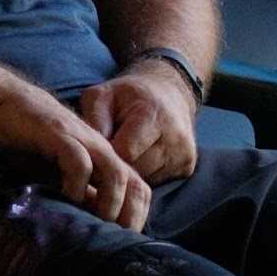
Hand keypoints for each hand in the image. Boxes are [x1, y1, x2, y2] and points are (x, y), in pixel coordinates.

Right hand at [0, 80, 153, 231]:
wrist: (3, 102)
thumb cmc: (32, 141)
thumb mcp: (59, 173)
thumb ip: (79, 193)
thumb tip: (92, 226)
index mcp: (104, 160)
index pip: (138, 189)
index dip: (136, 216)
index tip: (123, 241)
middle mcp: (100, 150)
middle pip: (135, 184)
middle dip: (130, 216)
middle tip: (115, 239)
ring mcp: (82, 142)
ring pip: (116, 173)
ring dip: (111, 202)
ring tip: (98, 222)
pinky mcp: (59, 136)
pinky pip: (79, 162)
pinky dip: (78, 183)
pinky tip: (68, 197)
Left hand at [79, 59, 201, 187]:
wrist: (169, 93)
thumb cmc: (130, 95)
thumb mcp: (103, 95)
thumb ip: (93, 117)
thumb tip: (88, 151)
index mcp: (154, 116)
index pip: (125, 153)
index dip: (105, 156)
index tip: (93, 152)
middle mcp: (176, 137)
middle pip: (136, 170)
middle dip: (116, 167)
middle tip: (105, 155)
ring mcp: (184, 155)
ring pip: (145, 180)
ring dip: (129, 174)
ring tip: (122, 155)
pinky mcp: (188, 168)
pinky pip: (156, 182)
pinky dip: (143, 174)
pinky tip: (138, 158)